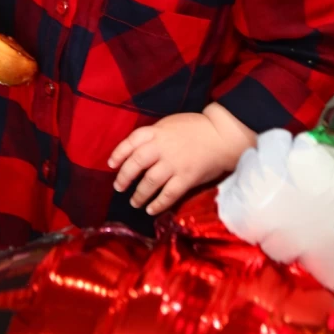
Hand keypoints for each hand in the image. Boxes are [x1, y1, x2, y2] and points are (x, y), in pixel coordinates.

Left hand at [108, 111, 242, 215]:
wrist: (221, 136)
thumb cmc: (194, 128)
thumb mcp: (169, 125)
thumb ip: (153, 136)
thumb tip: (136, 152)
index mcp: (156, 132)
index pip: (131, 142)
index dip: (118, 154)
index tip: (111, 165)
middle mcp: (162, 148)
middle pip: (136, 163)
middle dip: (124, 177)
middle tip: (119, 187)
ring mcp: (174, 164)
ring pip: (149, 182)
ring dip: (139, 195)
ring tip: (134, 202)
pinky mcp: (186, 178)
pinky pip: (168, 195)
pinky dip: (157, 204)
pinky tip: (151, 209)